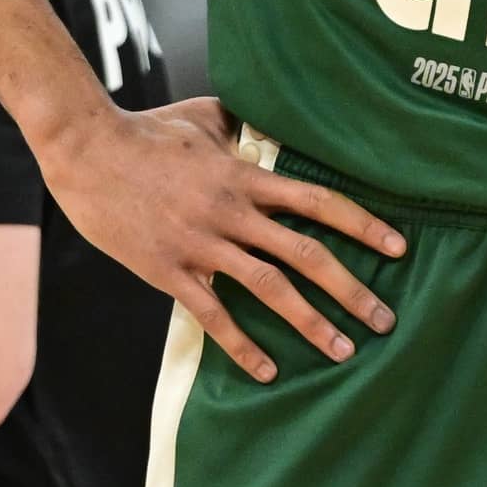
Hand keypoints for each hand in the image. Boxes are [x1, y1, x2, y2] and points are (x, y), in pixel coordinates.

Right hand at [38, 97, 406, 383]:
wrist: (88, 151)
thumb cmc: (147, 129)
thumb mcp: (206, 116)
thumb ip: (245, 124)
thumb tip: (273, 122)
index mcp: (245, 175)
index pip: (318, 202)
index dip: (362, 224)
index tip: (397, 247)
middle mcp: (232, 213)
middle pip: (306, 254)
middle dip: (351, 289)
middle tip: (385, 318)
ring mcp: (202, 245)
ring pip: (269, 290)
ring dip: (311, 323)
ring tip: (343, 350)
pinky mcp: (170, 271)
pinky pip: (214, 316)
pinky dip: (243, 346)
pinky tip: (268, 371)